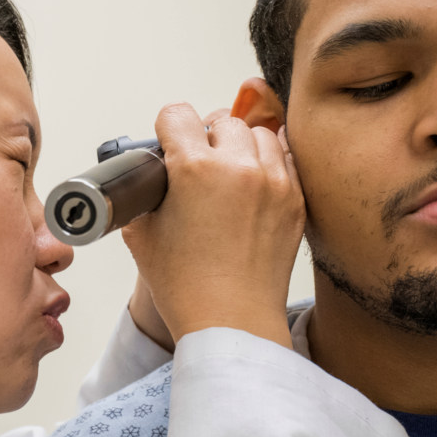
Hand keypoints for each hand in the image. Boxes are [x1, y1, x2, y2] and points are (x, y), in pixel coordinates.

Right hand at [121, 103, 303, 347]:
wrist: (232, 321)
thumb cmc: (187, 287)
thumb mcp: (142, 235)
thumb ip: (144, 195)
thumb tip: (151, 178)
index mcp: (194, 169)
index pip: (177, 114)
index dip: (167, 130)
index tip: (168, 145)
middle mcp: (238, 167)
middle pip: (221, 121)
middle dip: (207, 138)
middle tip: (198, 167)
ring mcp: (273, 182)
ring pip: (258, 134)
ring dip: (241, 148)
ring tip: (229, 177)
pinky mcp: (295, 199)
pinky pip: (285, 159)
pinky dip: (268, 165)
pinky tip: (253, 187)